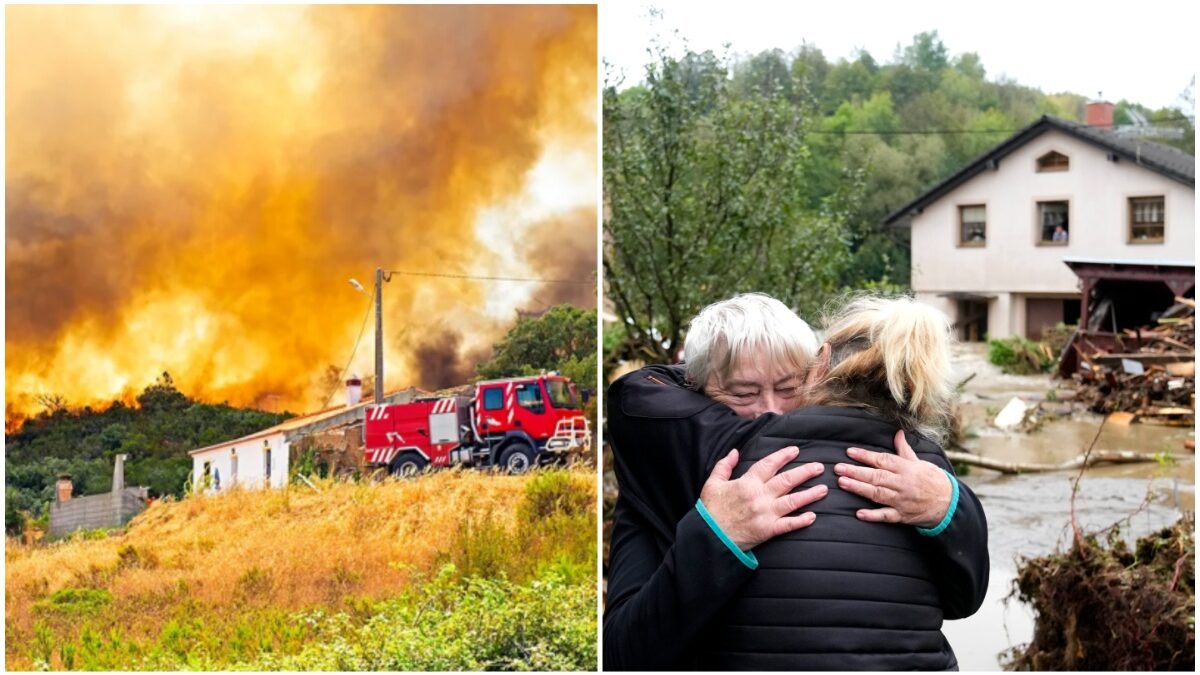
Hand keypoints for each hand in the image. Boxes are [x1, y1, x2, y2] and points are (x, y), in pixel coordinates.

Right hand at [699, 446, 826, 549]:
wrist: (709, 537)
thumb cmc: (710, 510)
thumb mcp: (712, 483)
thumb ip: (724, 466)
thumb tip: (735, 452)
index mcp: (747, 483)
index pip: (769, 464)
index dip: (783, 456)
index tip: (795, 450)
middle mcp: (759, 496)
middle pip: (786, 480)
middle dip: (805, 472)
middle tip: (819, 467)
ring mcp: (765, 514)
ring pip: (793, 501)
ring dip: (810, 494)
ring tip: (824, 489)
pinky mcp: (767, 530)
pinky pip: (788, 525)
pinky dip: (801, 521)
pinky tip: (813, 516)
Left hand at [834, 429, 951, 527]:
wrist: (950, 504)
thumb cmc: (933, 480)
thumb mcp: (920, 462)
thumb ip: (904, 450)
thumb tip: (898, 433)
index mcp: (906, 468)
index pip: (883, 460)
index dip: (865, 456)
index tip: (849, 452)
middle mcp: (903, 484)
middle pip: (876, 476)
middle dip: (856, 472)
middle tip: (838, 468)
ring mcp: (902, 501)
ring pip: (878, 494)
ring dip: (859, 489)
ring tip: (843, 483)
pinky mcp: (902, 516)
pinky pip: (886, 516)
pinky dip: (873, 516)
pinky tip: (859, 513)